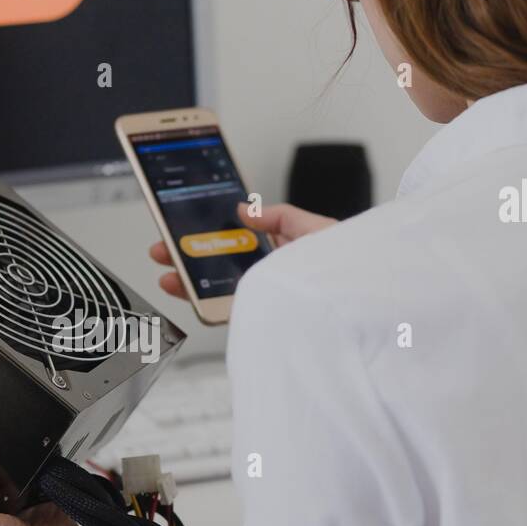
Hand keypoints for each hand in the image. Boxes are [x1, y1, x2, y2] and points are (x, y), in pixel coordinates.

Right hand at [149, 202, 337, 298]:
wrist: (361, 304)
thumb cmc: (348, 268)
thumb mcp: (316, 228)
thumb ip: (280, 216)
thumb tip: (244, 210)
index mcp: (282, 252)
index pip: (238, 241)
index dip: (209, 233)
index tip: (185, 226)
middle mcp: (270, 276)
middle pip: (221, 264)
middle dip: (189, 254)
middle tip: (164, 248)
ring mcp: (263, 296)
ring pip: (217, 287)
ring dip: (187, 278)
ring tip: (168, 271)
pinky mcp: (261, 315)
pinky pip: (225, 309)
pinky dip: (200, 300)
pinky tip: (185, 290)